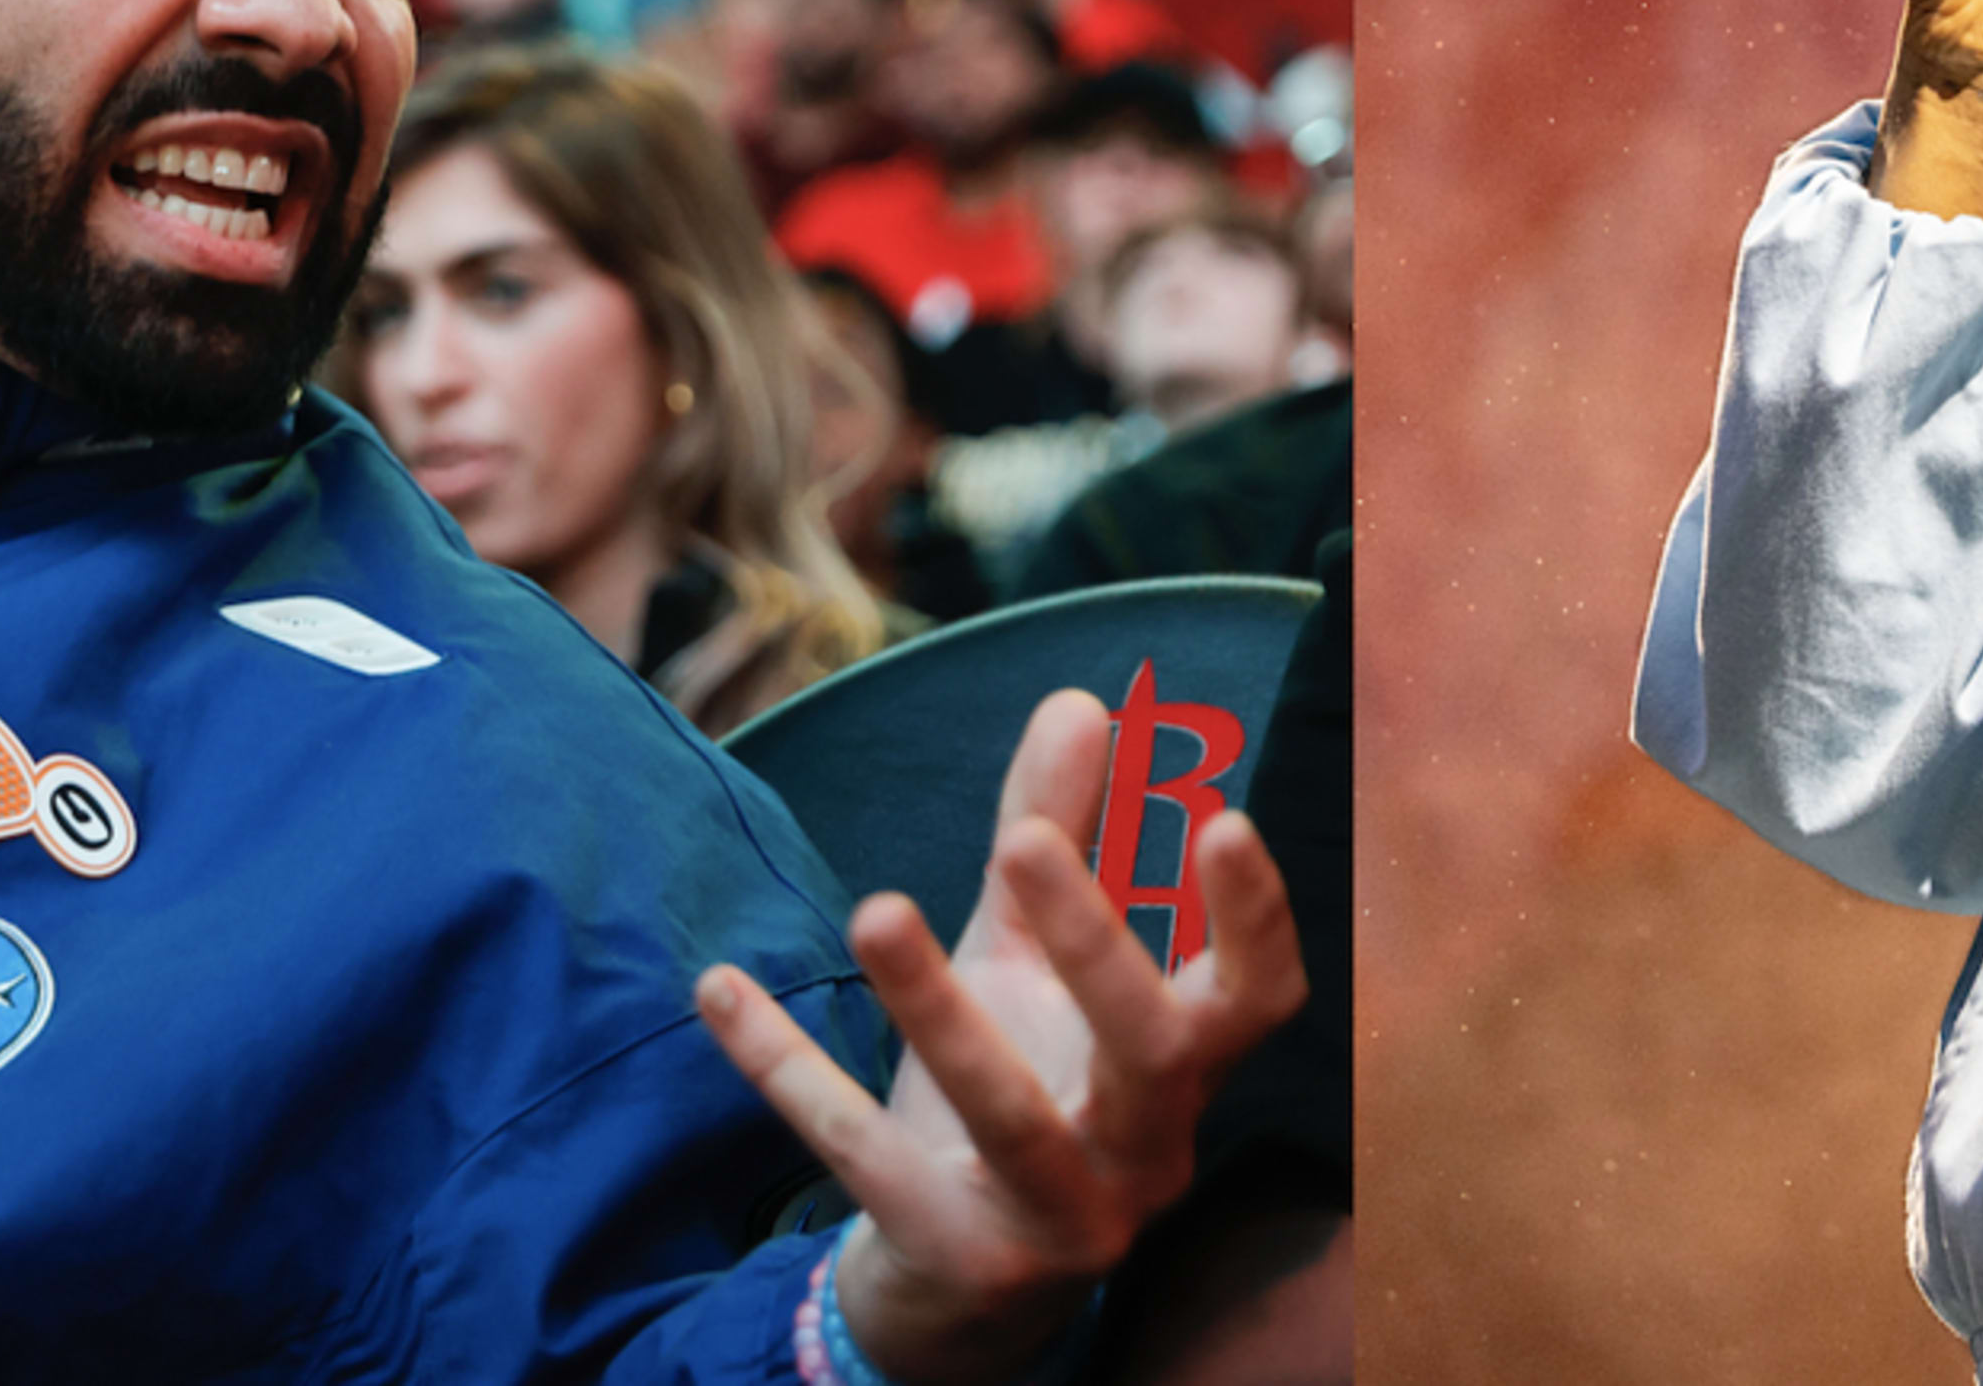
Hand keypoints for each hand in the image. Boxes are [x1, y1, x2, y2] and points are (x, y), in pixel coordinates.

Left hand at [697, 690, 1304, 1385]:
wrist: (950, 1282)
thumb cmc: (1019, 1085)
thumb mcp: (1029, 963)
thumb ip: (1061, 834)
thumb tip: (1080, 701)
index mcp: (1182, 1073)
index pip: (1259, 1001)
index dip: (1254, 920)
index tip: (1220, 819)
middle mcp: (1146, 1153)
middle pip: (1154, 1054)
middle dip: (1095, 944)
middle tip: (1020, 842)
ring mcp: (1060, 1220)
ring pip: (1011, 1118)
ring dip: (939, 1010)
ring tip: (875, 907)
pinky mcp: (957, 1259)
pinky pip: (870, 1161)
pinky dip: (795, 1075)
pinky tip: (723, 994)